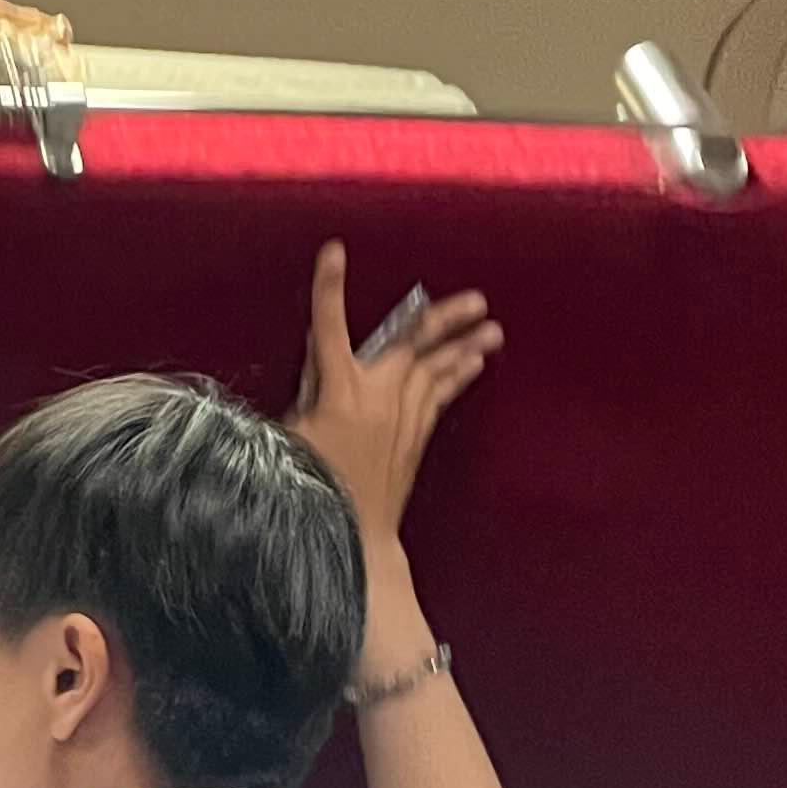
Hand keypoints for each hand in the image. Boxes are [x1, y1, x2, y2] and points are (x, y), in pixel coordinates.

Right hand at [289, 241, 500, 550]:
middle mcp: (379, 395)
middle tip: (478, 298)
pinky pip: (442, 396)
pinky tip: (472, 364)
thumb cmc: (311, 489)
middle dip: (446, 317)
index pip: (328, 326)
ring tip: (493, 327)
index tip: (335, 251)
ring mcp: (404, 416)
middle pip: (416, 343)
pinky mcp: (417, 438)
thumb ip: (308, 393)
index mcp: (337, 390)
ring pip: (439, 369)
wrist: (354, 536)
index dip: (330, 287)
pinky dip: (457, 376)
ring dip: (465, 346)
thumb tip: (319, 361)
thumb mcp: (292, 435)